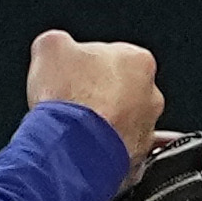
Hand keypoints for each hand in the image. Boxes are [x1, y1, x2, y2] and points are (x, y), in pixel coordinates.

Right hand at [27, 30, 161, 173]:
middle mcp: (151, 95)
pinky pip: (122, 151)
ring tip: (75, 128)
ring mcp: (147, 129)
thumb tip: (57, 48)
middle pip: (120, 90)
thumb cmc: (68, 97)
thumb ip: (59, 42)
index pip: (110, 56)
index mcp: (137, 60)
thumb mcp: (50, 48)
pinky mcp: (138, 158)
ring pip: (122, 122)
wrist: (72, 146)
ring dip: (103, 124)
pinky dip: (106, 151)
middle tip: (71, 102)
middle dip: (98, 95)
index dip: (84, 65)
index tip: (70, 75)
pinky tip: (88, 148)